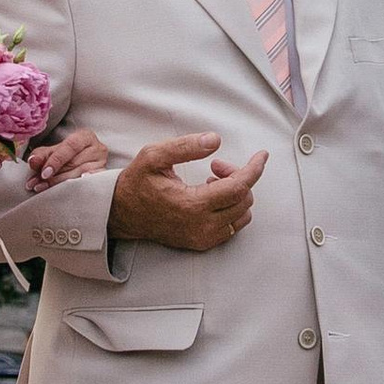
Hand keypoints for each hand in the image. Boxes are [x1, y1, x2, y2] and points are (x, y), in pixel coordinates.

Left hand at [28, 124, 110, 185]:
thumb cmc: (66, 155)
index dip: (56, 160)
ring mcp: (102, 164)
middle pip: (74, 163)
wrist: (81, 161)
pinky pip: (90, 185)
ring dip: (59, 184)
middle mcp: (97, 148)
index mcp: (85, 136)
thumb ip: (41, 155)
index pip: (71, 146)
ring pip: (80, 176)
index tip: (43, 173)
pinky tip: (67, 192)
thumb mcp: (51, 152)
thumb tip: (33, 162)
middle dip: (53, 176)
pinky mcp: (104, 178)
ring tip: (42, 189)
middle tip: (36, 185)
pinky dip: (78, 188)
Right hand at [108, 132, 266, 251]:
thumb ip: (185, 146)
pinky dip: (231, 208)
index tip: (262, 155)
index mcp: (192, 205)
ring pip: (242, 214)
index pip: (238, 187)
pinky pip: (233, 226)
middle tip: (216, 165)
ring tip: (212, 181)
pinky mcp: (202, 243)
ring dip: (235, 194)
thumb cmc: (137, 182)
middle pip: (244, 199)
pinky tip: (211, 196)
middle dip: (237, 176)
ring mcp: (203, 237)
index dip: (254, 168)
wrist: (121, 214)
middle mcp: (201, 226)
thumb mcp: (154, 156)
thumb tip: (215, 140)